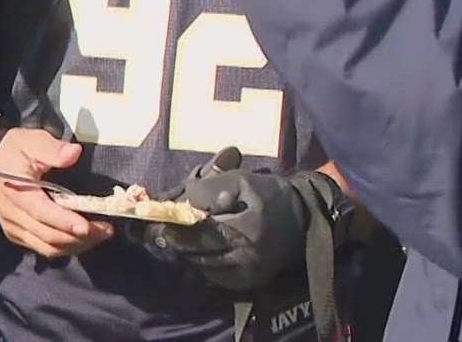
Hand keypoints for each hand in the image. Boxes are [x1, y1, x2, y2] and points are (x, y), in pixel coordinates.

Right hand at [0, 129, 112, 257]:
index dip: (64, 221)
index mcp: (14, 191)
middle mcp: (12, 215)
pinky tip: (83, 238)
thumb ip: (51, 148)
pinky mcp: (17, 235)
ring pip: (47, 247)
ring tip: (100, 235)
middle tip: (106, 229)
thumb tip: (74, 153)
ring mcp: (13, 228)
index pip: (40, 212)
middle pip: (47, 235)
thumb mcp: (31, 139)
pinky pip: (44, 248)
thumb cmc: (15, 150)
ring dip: (76, 245)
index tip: (88, 226)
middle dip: (79, 236)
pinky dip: (66, 247)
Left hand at [145, 167, 339, 293]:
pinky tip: (198, 253)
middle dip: (175, 241)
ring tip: (174, 240)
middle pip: (198, 252)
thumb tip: (182, 198)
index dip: (174, 227)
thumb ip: (211, 187)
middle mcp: (247, 255)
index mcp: (245, 228)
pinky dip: (204, 265)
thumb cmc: (272, 194)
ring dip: (187, 253)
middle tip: (156, 232)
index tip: (154, 221)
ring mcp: (249, 272)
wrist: (307, 217)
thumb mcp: (242, 180)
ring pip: (204, 266)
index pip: (198, 231)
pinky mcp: (251, 281)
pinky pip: (217, 278)